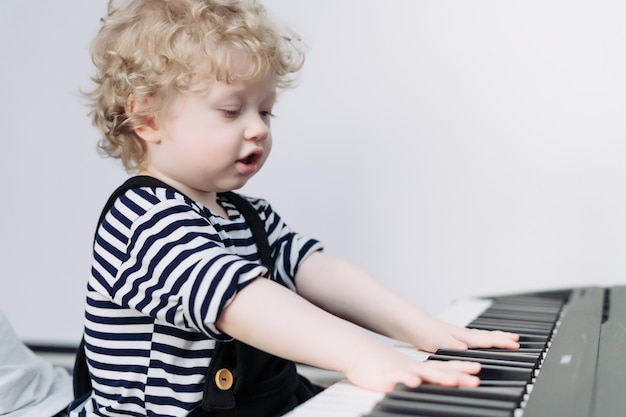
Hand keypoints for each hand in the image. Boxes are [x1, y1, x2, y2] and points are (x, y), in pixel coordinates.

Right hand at [344, 345, 480, 392]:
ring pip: (424, 374)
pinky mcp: (389, 376)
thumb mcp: (404, 372)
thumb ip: (420, 377)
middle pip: (441, 371)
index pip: (446, 367)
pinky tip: (415, 383)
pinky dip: (408, 380)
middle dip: (459, 376)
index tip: (477, 371)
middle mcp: (415, 368)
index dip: (462, 368)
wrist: (360, 353)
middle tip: (475, 380)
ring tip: (453, 381)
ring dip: (439, 377)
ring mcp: (404, 371)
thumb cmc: (381, 365)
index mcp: (420, 368)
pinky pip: (400, 378)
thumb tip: (430, 383)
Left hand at [410, 317, 519, 352]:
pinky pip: (471, 336)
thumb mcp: (439, 343)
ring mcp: (456, 333)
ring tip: (503, 337)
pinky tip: (478, 341)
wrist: (409, 323)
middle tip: (517, 338)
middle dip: (502, 337)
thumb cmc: (423, 333)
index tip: (517, 344)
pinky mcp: (449, 335)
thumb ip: (453, 347)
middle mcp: (461, 334)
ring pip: (479, 335)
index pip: (486, 340)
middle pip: (486, 335)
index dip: (501, 343)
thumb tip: (466, 350)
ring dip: (492, 336)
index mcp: (462, 336)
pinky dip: (480, 337)